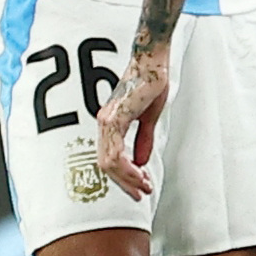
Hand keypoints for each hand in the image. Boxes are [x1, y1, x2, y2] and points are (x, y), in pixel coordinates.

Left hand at [94, 42, 169, 199]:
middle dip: (124, 183)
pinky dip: (127, 168)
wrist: (152, 61)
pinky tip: (140, 174)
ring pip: (108, 162)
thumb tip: (140, 162)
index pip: (109, 158)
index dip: (123, 176)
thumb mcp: (148, 118)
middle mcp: (104, 123)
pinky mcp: (115, 118)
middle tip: (142, 194)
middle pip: (105, 165)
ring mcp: (107, 121)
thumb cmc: (150, 83)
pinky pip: (115, 152)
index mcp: (110, 123)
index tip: (140, 187)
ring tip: (144, 187)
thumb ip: (143, 140)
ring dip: (127, 179)